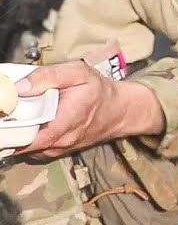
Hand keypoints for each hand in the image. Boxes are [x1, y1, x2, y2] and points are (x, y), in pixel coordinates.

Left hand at [14, 61, 163, 158]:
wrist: (120, 111)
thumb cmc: (99, 91)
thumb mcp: (78, 73)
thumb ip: (48, 76)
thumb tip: (20, 87)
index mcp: (65, 122)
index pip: (29, 138)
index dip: (11, 130)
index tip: (5, 115)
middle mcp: (61, 142)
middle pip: (22, 143)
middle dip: (10, 129)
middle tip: (8, 112)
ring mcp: (57, 150)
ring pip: (25, 147)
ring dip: (17, 134)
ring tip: (19, 115)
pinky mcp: (55, 152)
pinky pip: (32, 149)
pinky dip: (25, 138)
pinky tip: (30, 122)